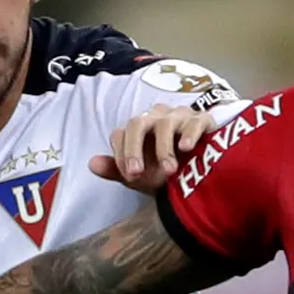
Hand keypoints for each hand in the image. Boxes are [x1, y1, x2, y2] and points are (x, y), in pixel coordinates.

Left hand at [88, 104, 213, 193]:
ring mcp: (179, 116)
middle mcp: (155, 118)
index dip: (122, 154)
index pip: (121, 134)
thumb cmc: (167, 172)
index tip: (130, 176)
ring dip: (164, 149)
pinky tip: (186, 149)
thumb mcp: (142, 177)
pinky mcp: (202, 120)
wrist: (202, 175)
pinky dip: (189, 133)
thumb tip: (91, 164)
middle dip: (134, 149)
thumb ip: (117, 171)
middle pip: (137, 124)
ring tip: (169, 172)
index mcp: (138, 129)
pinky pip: (194, 121)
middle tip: (137, 174)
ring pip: (165, 124)